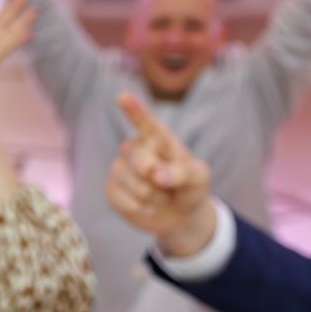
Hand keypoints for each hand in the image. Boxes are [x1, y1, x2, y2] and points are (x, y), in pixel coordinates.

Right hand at [107, 92, 215, 252]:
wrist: (179, 214)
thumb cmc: (190, 187)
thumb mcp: (199, 178)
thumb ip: (182, 172)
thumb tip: (154, 174)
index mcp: (158, 137)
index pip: (145, 122)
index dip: (134, 110)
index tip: (123, 97)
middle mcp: (134, 148)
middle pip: (140, 162)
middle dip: (157, 178)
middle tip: (167, 184)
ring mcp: (119, 168)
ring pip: (134, 185)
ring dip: (153, 198)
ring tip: (160, 195)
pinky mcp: (111, 189)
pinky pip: (125, 202)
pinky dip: (141, 209)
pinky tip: (147, 206)